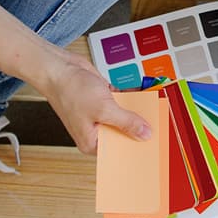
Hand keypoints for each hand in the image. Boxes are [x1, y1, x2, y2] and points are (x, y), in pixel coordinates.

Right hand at [33, 48, 150, 154]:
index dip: (135, 148)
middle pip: (123, 133)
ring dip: (137, 112)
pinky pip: (122, 103)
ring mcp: (99, 115)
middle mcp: (95, 131)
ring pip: (124, 117)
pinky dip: (131, 99)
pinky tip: (145, 96)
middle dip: (139, 128)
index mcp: (91, 142)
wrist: (58, 67)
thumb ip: (126, 122)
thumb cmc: (70, 90)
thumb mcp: (104, 109)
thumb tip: (144, 134)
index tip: (153, 147)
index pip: (118, 150)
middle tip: (159, 127)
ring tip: (156, 110)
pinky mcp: (102, 100)